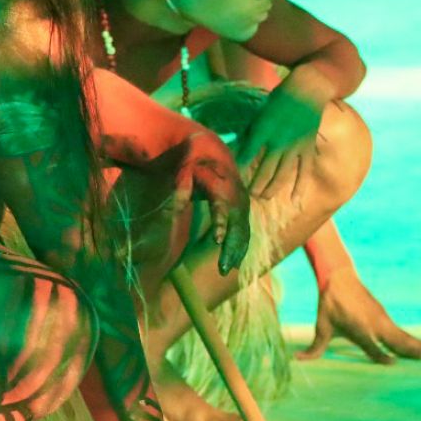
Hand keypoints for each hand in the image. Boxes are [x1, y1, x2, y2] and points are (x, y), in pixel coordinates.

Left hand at [183, 134, 250, 274]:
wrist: (212, 151)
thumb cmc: (194, 160)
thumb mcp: (182, 168)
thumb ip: (180, 187)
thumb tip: (176, 210)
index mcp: (222, 185)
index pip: (223, 206)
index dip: (221, 223)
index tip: (217, 240)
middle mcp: (237, 196)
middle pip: (238, 225)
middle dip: (232, 248)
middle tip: (222, 269)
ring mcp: (242, 203)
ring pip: (243, 231)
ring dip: (237, 252)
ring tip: (224, 270)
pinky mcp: (242, 209)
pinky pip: (244, 231)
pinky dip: (240, 246)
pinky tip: (233, 262)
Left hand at [243, 72, 326, 199]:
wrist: (307, 91)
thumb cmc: (277, 100)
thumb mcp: (259, 114)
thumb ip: (249, 133)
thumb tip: (237, 148)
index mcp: (263, 130)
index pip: (247, 153)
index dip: (239, 167)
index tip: (232, 179)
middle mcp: (279, 141)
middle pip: (265, 169)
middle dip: (256, 184)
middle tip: (247, 195)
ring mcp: (296, 146)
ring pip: (283, 174)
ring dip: (272, 188)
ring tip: (262, 197)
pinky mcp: (308, 149)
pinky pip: (304, 171)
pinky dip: (300, 186)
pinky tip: (294, 200)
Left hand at [298, 267, 420, 363]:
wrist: (338, 278)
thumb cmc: (328, 305)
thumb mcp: (321, 326)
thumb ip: (315, 347)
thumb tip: (298, 360)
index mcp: (359, 329)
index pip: (373, 347)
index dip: (381, 356)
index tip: (391, 364)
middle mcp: (374, 325)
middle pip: (398, 342)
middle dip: (415, 351)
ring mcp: (383, 320)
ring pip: (405, 337)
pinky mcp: (385, 317)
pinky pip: (402, 332)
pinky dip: (415, 340)